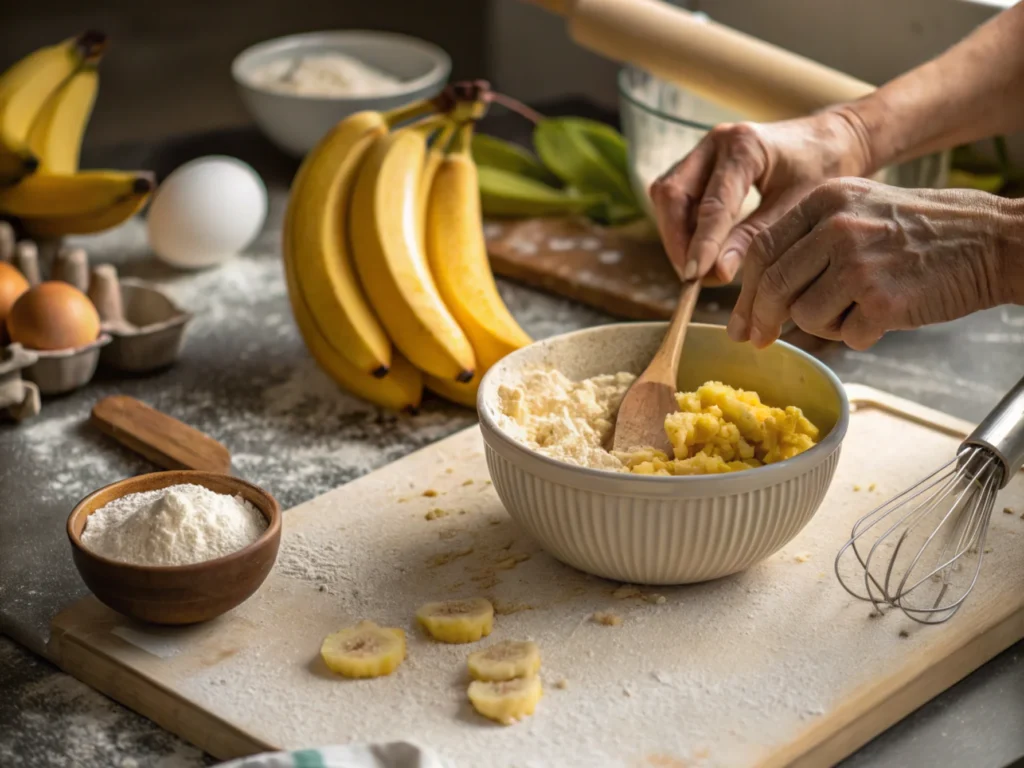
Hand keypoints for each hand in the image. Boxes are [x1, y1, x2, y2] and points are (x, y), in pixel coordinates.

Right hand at [649, 109, 870, 284]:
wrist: (828, 141)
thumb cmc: (821, 170)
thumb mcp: (795, 208)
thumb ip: (754, 238)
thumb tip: (716, 273)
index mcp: (745, 146)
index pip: (712, 203)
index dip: (700, 244)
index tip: (694, 277)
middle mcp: (716, 142)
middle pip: (672, 194)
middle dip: (677, 240)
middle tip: (693, 278)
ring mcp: (702, 150)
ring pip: (667, 196)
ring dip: (676, 235)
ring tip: (698, 269)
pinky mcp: (697, 164)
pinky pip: (676, 199)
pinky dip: (683, 227)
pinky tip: (702, 250)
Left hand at [728, 178, 1017, 349]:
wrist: (993, 241)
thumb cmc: (923, 232)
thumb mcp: (860, 209)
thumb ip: (809, 239)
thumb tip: (759, 291)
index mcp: (826, 200)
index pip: (764, 249)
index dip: (748, 290)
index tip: (742, 318)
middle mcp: (837, 226)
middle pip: (774, 286)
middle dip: (763, 320)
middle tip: (761, 341)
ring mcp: (858, 263)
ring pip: (805, 315)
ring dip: (825, 325)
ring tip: (858, 308)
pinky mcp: (882, 299)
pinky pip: (846, 336)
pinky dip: (860, 336)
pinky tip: (885, 316)